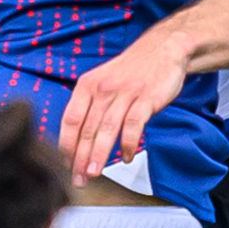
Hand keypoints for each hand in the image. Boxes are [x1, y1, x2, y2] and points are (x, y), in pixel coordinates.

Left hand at [57, 30, 189, 184]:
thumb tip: (78, 140)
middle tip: (78, 178)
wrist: (164, 49)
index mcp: (88, 85)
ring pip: (107, 129)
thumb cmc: (133, 70)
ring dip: (99, 154)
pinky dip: (129, 144)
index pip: (70, 119)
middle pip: (87, 129)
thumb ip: (91, 106)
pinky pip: (133, 126)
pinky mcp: (146, 98)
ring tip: (95, 173)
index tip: (65, 164)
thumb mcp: (104, 81)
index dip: (66, 145)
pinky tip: (127, 156)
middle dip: (80, 158)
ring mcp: (125, 93)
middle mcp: (103, 89)